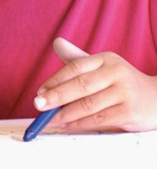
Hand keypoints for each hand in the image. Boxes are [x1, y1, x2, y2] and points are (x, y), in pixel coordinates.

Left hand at [34, 37, 156, 132]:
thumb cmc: (122, 82)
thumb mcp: (103, 66)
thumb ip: (79, 59)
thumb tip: (56, 43)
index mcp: (105, 59)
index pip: (75, 67)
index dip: (55, 80)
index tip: (40, 91)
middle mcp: (115, 72)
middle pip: (80, 85)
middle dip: (56, 96)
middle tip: (38, 105)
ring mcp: (124, 92)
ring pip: (88, 104)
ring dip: (65, 114)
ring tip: (50, 119)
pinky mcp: (130, 112)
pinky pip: (99, 119)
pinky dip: (80, 123)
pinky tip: (68, 125)